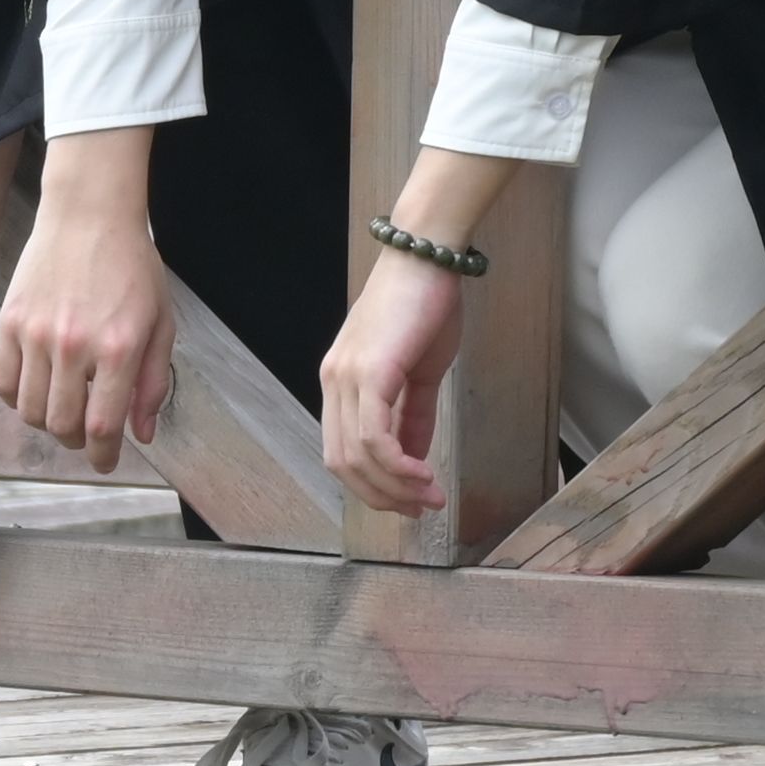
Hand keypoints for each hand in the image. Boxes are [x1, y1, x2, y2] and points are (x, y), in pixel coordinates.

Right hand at [0, 171, 175, 460]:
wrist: (89, 215)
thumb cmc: (131, 266)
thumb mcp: (161, 323)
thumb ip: (153, 383)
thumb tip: (141, 433)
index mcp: (119, 348)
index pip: (102, 425)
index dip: (104, 455)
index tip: (106, 461)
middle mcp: (74, 345)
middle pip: (62, 425)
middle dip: (76, 442)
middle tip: (86, 435)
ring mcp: (36, 334)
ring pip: (30, 410)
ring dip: (47, 422)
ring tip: (62, 410)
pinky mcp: (9, 321)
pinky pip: (3, 382)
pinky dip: (18, 398)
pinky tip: (36, 388)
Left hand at [320, 254, 469, 517]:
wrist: (428, 256)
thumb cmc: (426, 305)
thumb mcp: (420, 372)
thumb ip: (413, 417)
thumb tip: (417, 461)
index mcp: (341, 382)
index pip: (343, 452)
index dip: (374, 486)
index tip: (411, 503)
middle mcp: (334, 382)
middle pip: (344, 463)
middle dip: (384, 497)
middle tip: (422, 509)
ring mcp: (346, 376)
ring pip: (358, 457)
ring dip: (396, 488)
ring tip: (430, 497)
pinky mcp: (369, 371)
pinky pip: (375, 436)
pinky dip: (398, 466)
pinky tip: (424, 475)